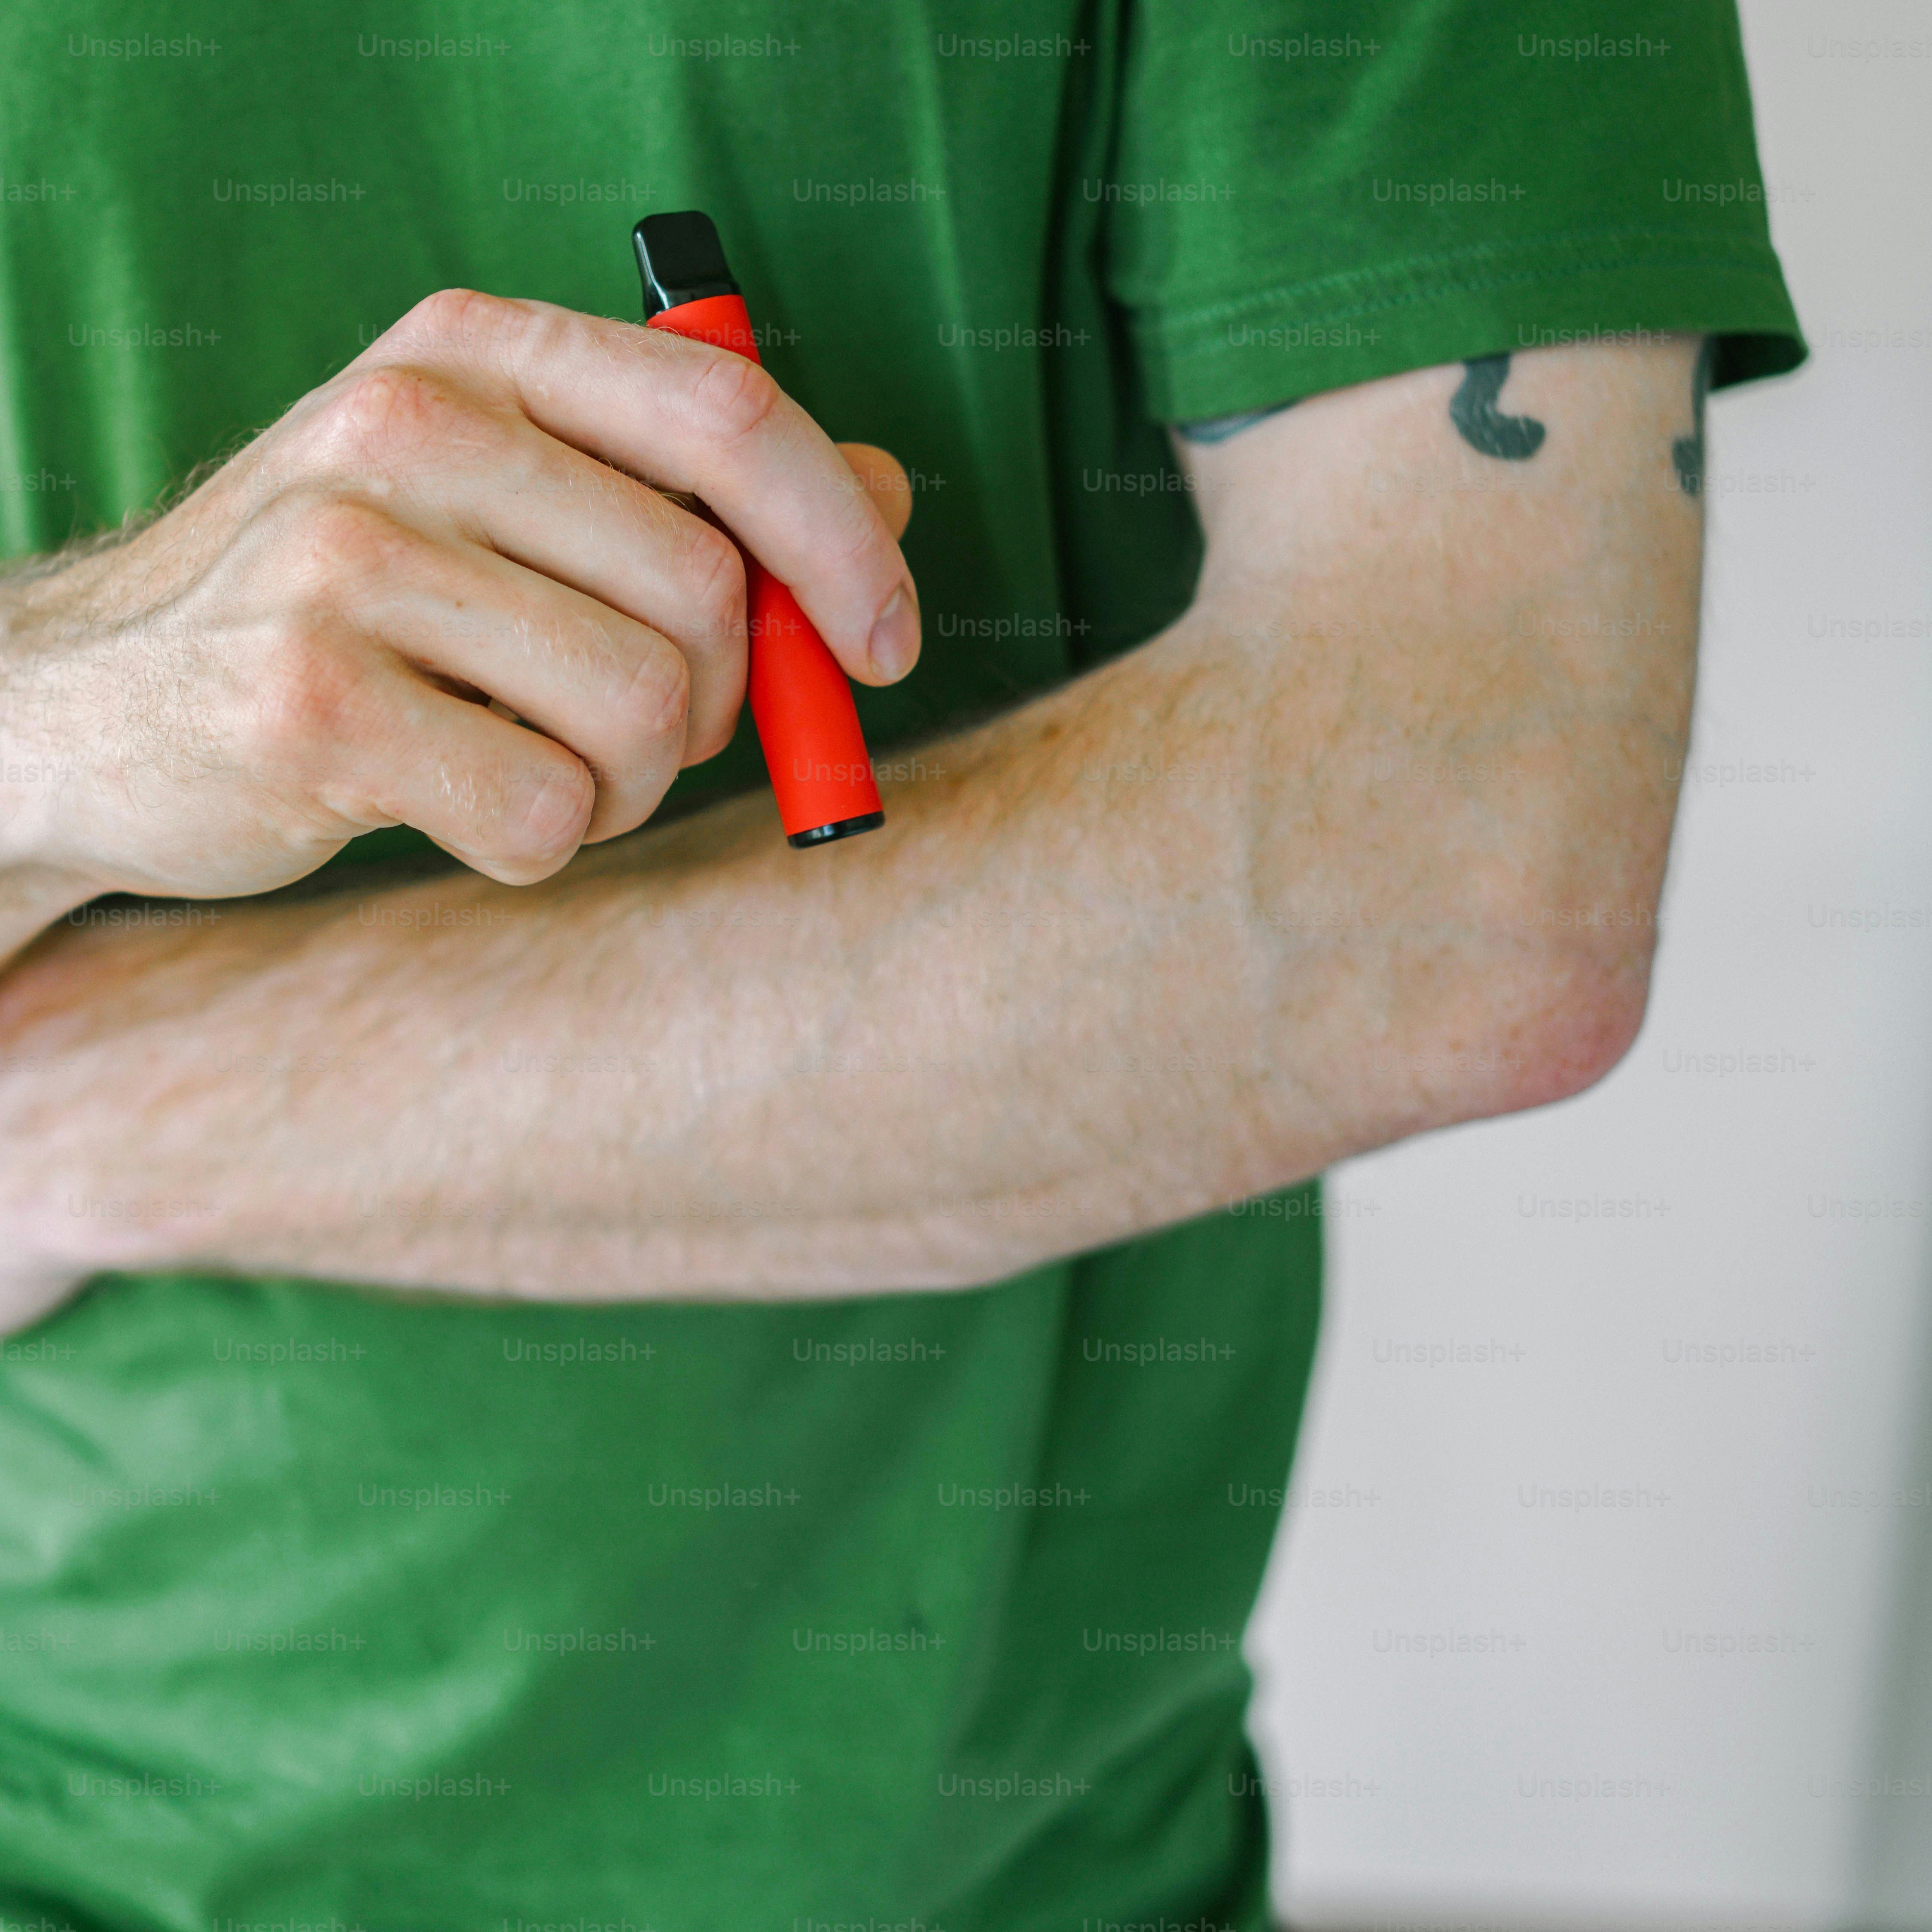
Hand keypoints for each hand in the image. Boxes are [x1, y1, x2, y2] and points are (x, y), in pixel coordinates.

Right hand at [0, 289, 918, 916]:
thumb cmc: (355, 612)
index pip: (732, 416)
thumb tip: (889, 492)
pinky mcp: (310, 704)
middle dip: (713, 704)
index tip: (887, 643)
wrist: (106, 703)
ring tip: (538, 764)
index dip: (846, 542)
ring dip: (628, 785)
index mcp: (478, 356)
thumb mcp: (512, 508)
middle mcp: (407, 427)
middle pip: (706, 593)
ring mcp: (343, 560)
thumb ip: (691, 493)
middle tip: (640, 736)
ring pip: (639, 714)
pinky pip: (546, 812)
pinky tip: (457, 805)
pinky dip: (541, 842)